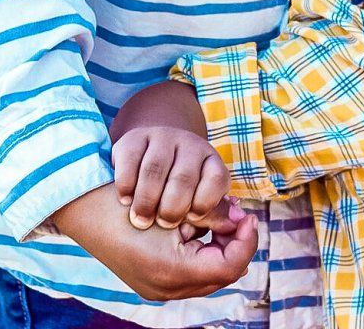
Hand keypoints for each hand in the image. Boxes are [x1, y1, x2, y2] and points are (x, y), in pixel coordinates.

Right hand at [47, 183, 257, 301]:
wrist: (81, 207)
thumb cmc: (126, 202)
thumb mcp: (175, 206)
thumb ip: (212, 217)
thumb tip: (239, 220)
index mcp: (172, 273)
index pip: (229, 267)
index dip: (245, 241)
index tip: (248, 215)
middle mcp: (164, 289)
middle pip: (220, 274)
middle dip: (233, 243)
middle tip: (238, 215)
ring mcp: (156, 288)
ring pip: (205, 273)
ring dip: (217, 246)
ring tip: (219, 218)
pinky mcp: (149, 280)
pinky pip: (188, 271)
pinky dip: (199, 250)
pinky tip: (198, 226)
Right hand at [113, 125, 233, 231]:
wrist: (144, 162)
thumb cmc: (175, 198)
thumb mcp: (198, 206)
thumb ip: (215, 217)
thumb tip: (238, 222)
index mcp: (211, 162)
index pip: (217, 179)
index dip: (206, 203)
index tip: (192, 219)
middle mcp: (189, 145)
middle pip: (184, 178)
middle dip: (173, 208)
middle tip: (163, 224)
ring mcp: (160, 139)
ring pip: (155, 170)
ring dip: (147, 201)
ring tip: (141, 221)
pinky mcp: (132, 139)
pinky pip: (129, 161)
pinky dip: (126, 185)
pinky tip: (125, 200)